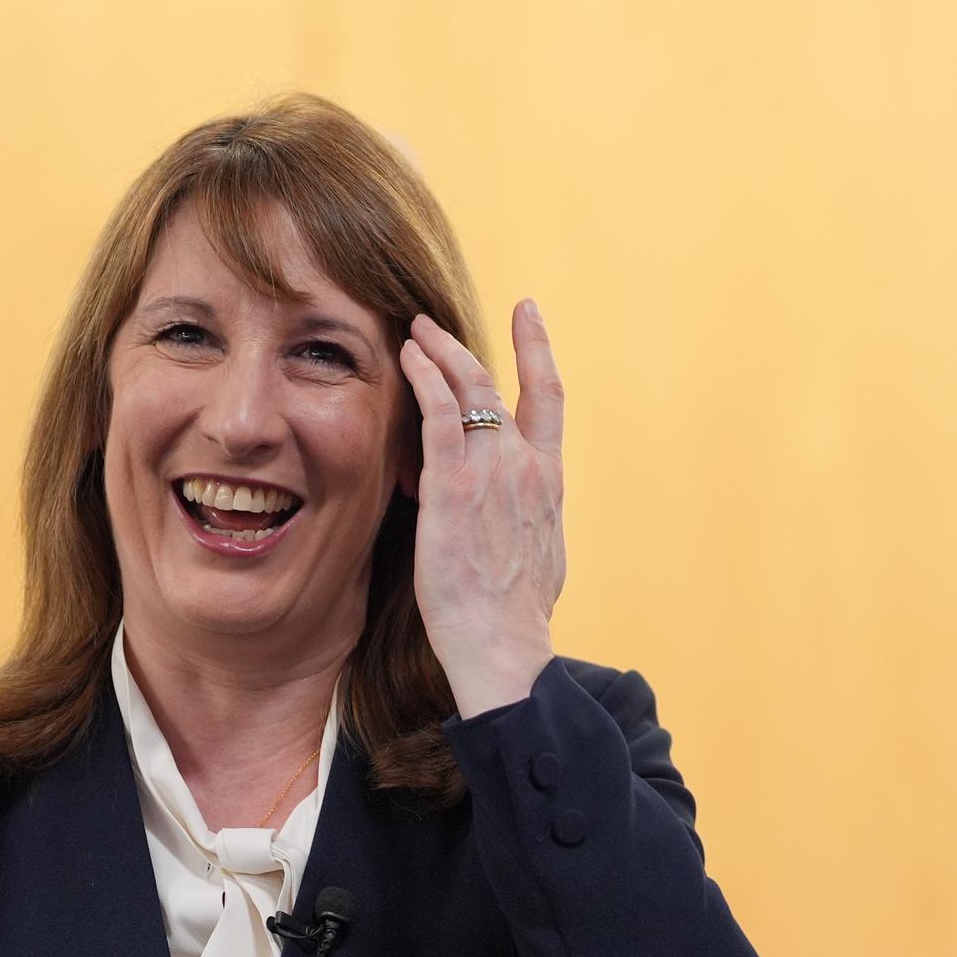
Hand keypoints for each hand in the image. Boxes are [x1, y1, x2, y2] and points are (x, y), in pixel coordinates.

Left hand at [397, 304, 566, 717]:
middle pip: (495, 385)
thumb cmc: (516, 616)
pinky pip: (439, 415)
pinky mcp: (453, 487)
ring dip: (437, 353)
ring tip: (413, 334)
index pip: (548, 397)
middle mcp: (524, 465)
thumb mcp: (541, 556)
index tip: (528, 313)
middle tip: (434, 325)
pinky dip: (425, 378)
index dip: (537, 348)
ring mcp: (490, 472)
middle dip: (463, 346)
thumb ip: (529, 521)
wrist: (505, 643)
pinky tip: (408, 358)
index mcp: (547, 480)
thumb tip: (520, 519)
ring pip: (466, 390)